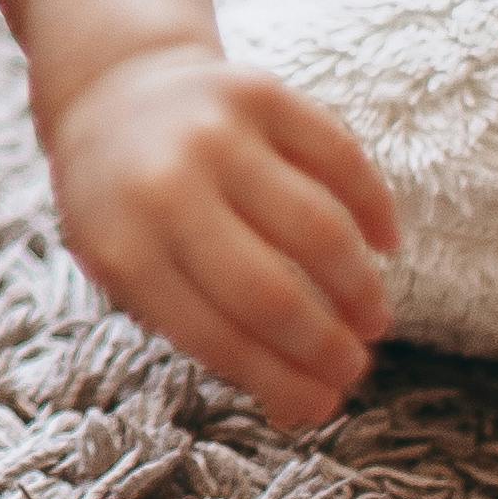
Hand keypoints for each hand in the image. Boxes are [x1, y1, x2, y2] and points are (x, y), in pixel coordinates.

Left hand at [38, 43, 400, 432]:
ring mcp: (214, 133)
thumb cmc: (126, 203)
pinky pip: (341, 157)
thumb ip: (203, 330)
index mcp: (121, 247)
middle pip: (271, 292)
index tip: (320, 407)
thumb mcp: (127, 268)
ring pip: (319, 228)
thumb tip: (302, 410)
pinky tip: (385, 245)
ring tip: (373, 320)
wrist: (112, 87)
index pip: (217, 337)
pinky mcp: (259, 92)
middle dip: (325, 346)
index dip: (280, 381)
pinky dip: (374, 206)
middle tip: (353, 368)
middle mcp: (164, 187)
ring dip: (358, 288)